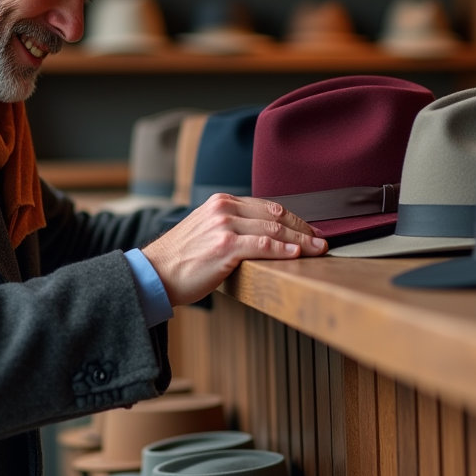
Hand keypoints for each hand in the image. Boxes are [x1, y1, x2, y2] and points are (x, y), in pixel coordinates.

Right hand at [141, 194, 325, 306]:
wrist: (154, 272)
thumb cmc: (180, 258)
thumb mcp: (206, 230)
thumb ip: (231, 226)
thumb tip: (263, 236)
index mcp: (222, 202)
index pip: (268, 207)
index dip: (293, 219)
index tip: (308, 230)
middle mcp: (224, 209)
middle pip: (276, 216)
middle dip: (303, 228)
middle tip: (321, 240)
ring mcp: (224, 226)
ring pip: (274, 230)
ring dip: (301, 241)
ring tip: (318, 249)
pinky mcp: (225, 246)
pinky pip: (263, 246)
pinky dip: (284, 250)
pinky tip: (297, 255)